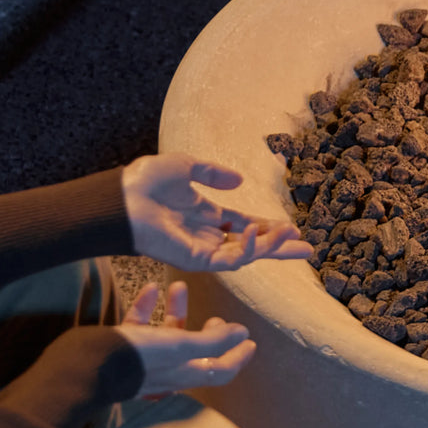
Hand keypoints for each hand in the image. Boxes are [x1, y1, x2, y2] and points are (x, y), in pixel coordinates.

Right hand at [117, 281, 255, 397]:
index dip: (238, 357)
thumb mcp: (181, 346)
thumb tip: (243, 334)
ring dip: (177, 309)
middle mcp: (167, 368)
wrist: (86, 364)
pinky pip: (140, 323)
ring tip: (180, 285)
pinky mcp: (123, 345)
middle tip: (216, 319)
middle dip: (210, 333)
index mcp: (185, 373)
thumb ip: (213, 341)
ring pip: (168, 332)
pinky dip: (147, 306)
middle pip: (197, 352)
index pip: (220, 371)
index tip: (250, 341)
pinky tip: (149, 288)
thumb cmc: (139, 357)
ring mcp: (145, 357)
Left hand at [123, 153, 310, 271]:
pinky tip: (259, 232)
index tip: (291, 227)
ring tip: (292, 236)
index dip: (267, 227)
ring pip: (246, 254)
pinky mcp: (197, 260)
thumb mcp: (185, 167)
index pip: (243, 225)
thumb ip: (213, 173)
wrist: (122, 198)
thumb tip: (239, 181)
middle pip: (251, 246)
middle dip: (279, 248)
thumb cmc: (145, 182)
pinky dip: (249, 248)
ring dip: (271, 246)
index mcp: (204, 216)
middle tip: (306, 250)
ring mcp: (202, 250)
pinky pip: (231, 259)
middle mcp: (206, 236)